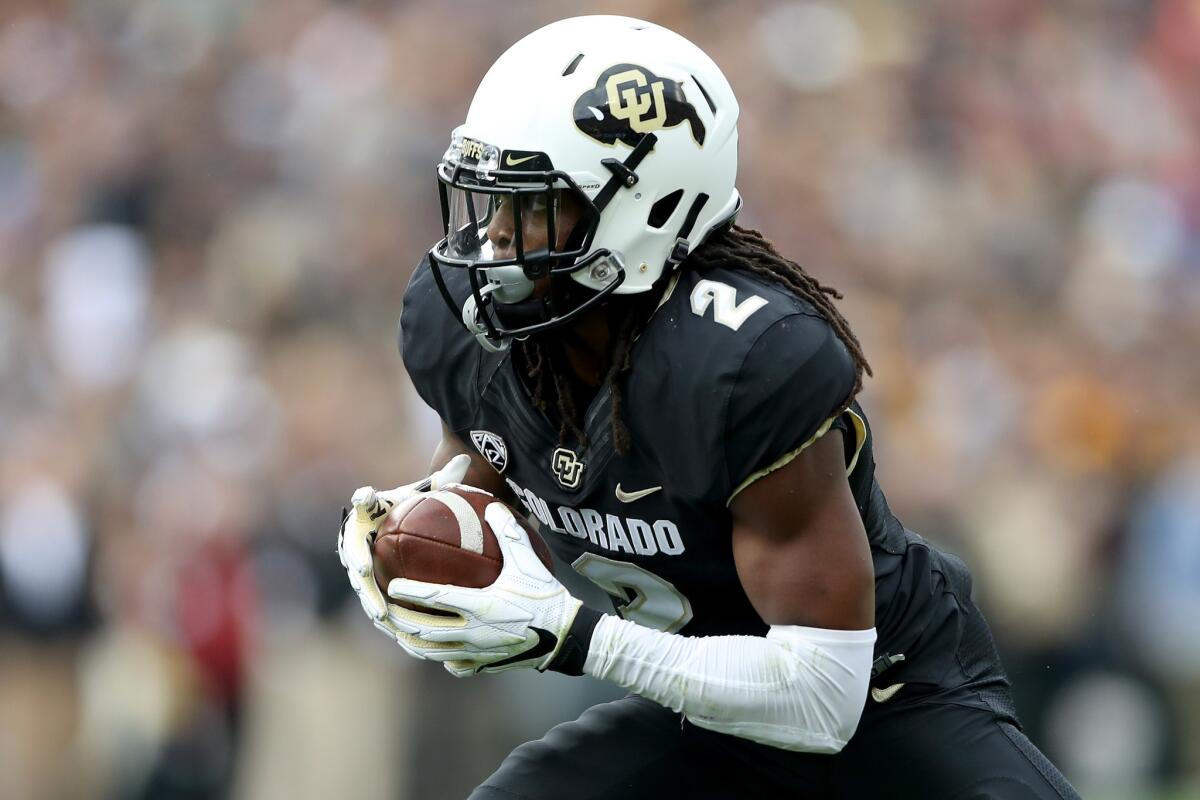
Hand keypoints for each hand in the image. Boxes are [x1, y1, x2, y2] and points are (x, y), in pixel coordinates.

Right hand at [337, 454, 471, 621]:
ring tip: (381, 613)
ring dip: (367, 597)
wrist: (395, 529)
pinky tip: (394, 629)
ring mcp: (355, 562)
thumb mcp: (425, 494)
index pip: (361, 500)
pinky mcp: (363, 583)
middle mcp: (354, 536)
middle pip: (350, 548)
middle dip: (354, 559)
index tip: (365, 498)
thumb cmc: (410, 510)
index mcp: (367, 510)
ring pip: (358, 582)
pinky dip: (378, 611)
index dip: (361, 499)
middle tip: (365, 570)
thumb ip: (443, 479)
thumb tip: (465, 460)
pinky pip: (370, 597)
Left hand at [381, 502, 582, 677]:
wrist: (568, 637)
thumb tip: (492, 506)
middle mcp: (474, 632)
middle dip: (400, 622)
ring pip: (435, 652)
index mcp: (481, 605)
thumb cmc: (546, 596)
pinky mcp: (487, 665)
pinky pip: (457, 666)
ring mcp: (479, 652)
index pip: (436, 599)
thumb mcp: (528, 561)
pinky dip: (443, 659)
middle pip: (426, 630)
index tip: (392, 585)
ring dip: (414, 643)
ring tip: (400, 634)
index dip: (411, 592)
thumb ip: (508, 533)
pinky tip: (437, 653)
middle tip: (385, 611)